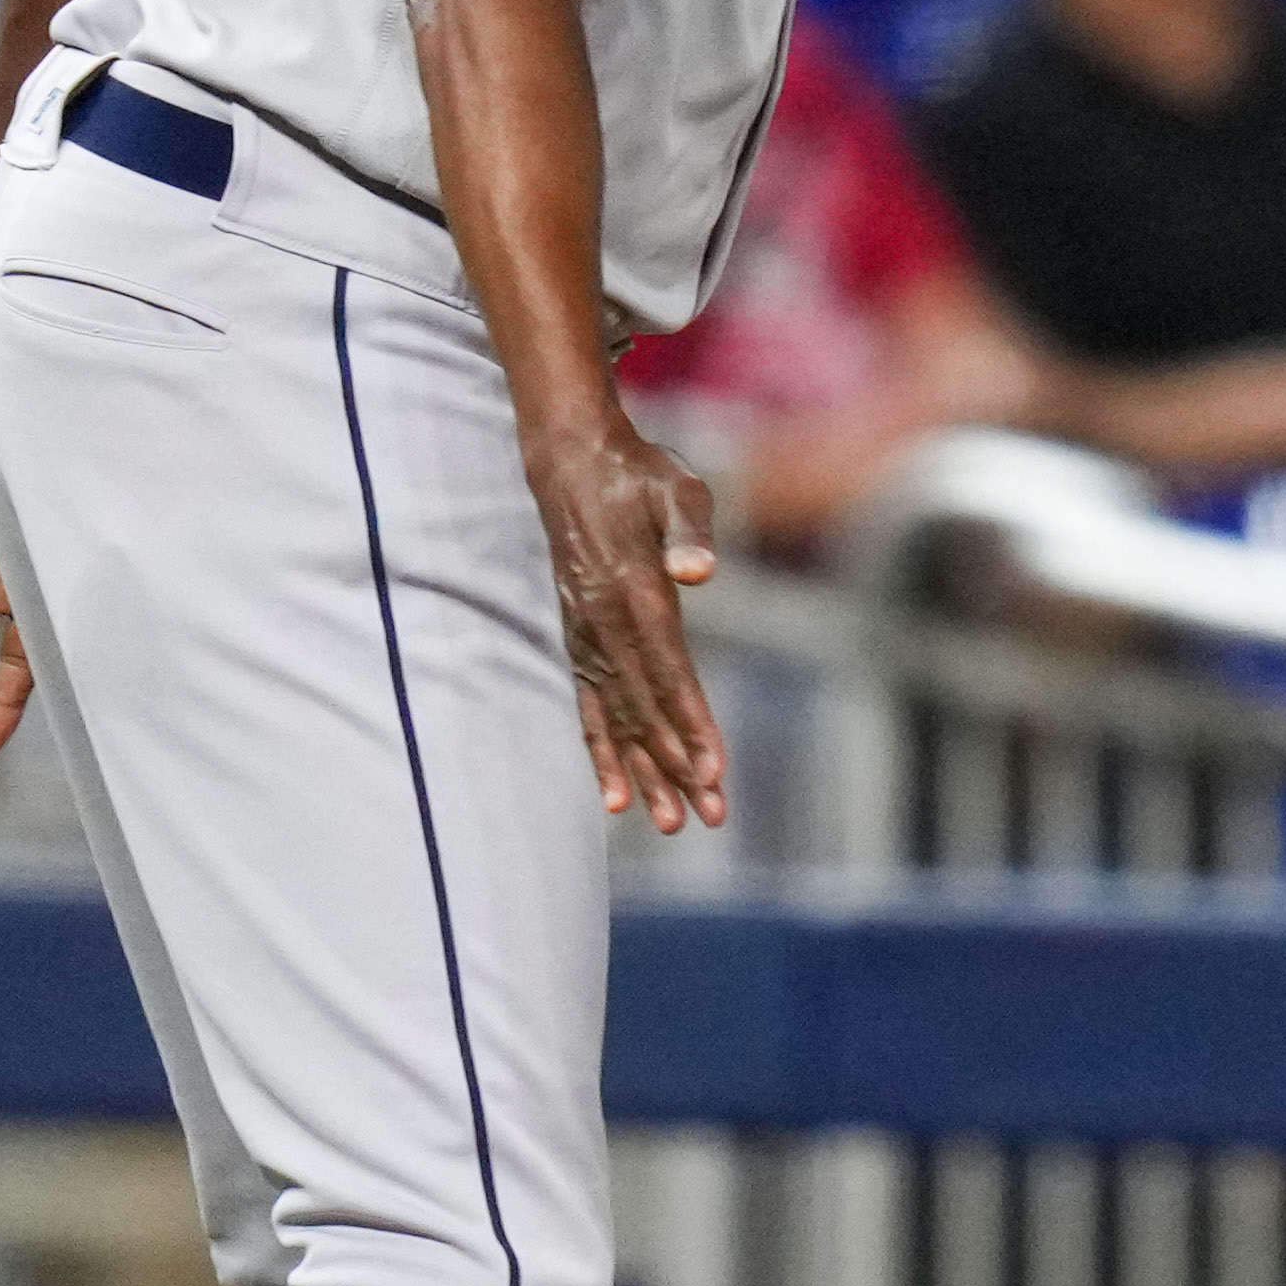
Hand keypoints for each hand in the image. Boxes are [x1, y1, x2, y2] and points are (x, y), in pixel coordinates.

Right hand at [531, 402, 730, 833]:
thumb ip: (690, 531)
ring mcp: (588, 635)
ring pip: (618, 717)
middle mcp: (606, 623)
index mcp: (635, 592)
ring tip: (667, 822)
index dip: (691, 724)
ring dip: (644, 771)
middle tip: (708, 816)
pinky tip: (615, 794)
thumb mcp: (677, 487)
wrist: (572, 463)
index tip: (712, 771)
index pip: (669, 671)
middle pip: (646, 708)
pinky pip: (590, 705)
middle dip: (676, 765)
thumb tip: (698, 574)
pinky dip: (603, 750)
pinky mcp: (580, 639)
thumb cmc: (638, 474)